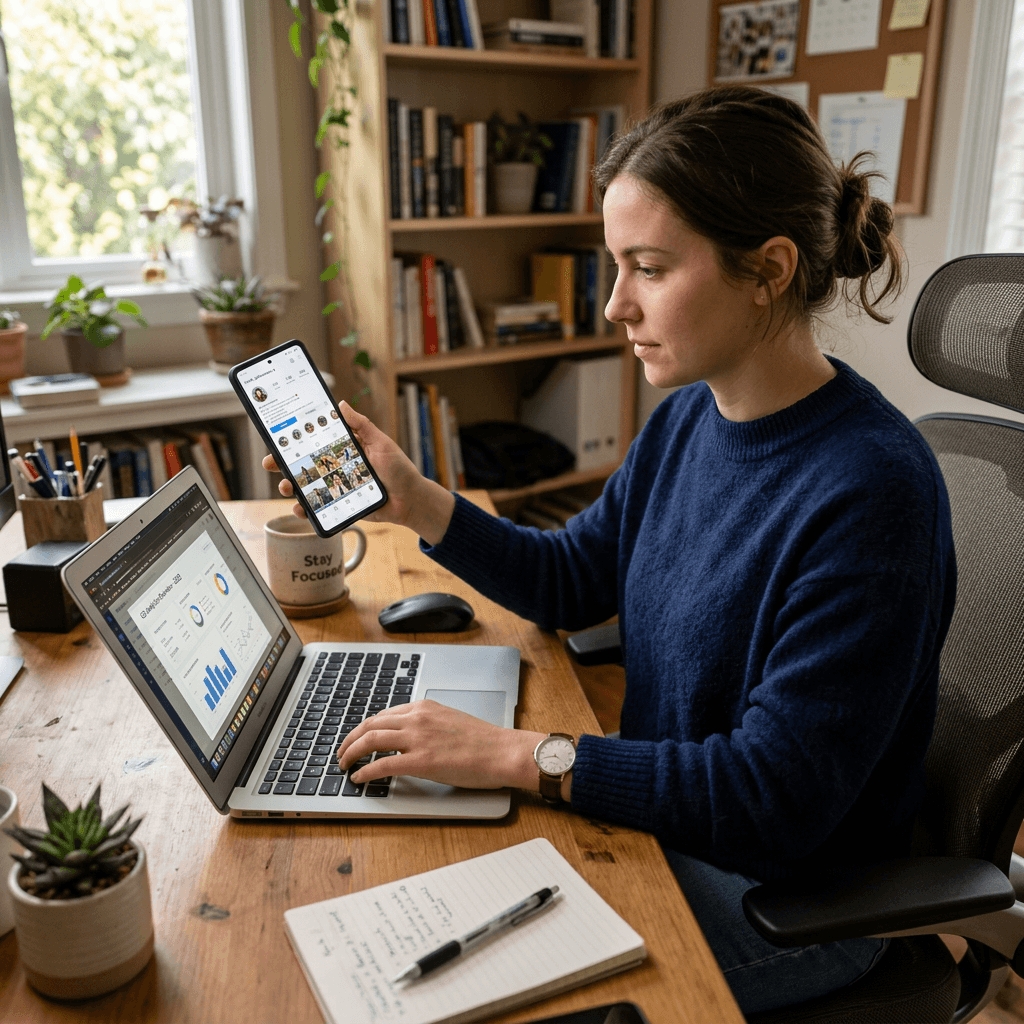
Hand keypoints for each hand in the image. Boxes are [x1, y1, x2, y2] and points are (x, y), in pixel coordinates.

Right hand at [262, 401, 455, 544]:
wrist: (411, 501)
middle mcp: (337, 467)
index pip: (315, 441)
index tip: (278, 437)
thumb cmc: (400, 470)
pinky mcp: (341, 505)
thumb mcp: (382, 443)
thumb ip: (362, 425)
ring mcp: (337, 487)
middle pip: (304, 464)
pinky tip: (300, 508)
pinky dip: (306, 509)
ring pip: (307, 486)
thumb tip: (342, 404)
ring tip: (286, 487)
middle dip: (283, 463)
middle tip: (271, 463)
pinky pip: (319, 508)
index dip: (295, 439)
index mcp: (345, 449)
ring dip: (291, 486)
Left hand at [337, 700, 544, 790]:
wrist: (502, 751)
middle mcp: (417, 718)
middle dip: (350, 739)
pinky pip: (382, 765)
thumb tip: (410, 738)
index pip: (383, 714)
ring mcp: (418, 739)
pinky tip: (360, 778)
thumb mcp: (449, 720)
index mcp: (424, 707)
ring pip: (370, 741)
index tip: (357, 739)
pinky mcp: (421, 761)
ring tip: (343, 765)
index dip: (365, 728)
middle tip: (341, 753)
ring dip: (351, 753)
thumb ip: (427, 724)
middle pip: (370, 725)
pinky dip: (365, 771)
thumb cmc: (483, 741)